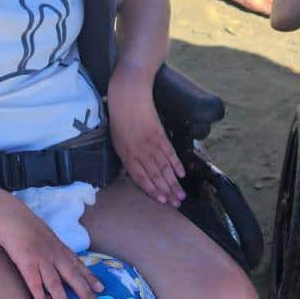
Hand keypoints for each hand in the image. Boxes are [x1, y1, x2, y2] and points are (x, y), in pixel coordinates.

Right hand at [0, 193, 104, 298]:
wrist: (8, 215)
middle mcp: (54, 254)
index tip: (101, 288)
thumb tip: (54, 254)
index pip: (78, 264)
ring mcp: (41, 259)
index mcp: (58, 247)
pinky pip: (36, 285)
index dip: (90, 277)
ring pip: (56, 286)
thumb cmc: (23, 223)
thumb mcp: (43, 233)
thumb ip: (50, 245)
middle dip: (86, 294)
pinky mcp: (26, 264)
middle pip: (73, 277)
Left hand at [107, 72, 183, 205]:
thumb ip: (127, 157)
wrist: (129, 95)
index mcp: (126, 154)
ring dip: (174, 182)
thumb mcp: (117, 140)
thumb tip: (132, 172)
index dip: (152, 190)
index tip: (162, 200)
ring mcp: (151, 143)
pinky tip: (182, 173)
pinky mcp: (160, 134)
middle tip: (176, 203)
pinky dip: (176, 163)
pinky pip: (169, 152)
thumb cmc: (120, 117)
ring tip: (182, 194)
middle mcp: (139, 151)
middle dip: (167, 191)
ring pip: (164, 167)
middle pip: (155, 175)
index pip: (141, 177)